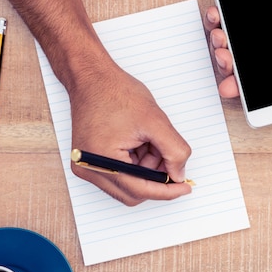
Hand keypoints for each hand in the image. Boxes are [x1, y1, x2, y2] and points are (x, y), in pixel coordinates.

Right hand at [68, 58, 192, 205]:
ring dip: (146, 169)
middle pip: (133, 193)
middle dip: (155, 177)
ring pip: (128, 184)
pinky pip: (119, 175)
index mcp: (100, 160)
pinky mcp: (89, 161)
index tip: (184, 187)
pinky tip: (139, 144)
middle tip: (169, 157)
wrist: (92, 78)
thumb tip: (178, 175)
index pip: (139, 190)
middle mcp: (88, 168)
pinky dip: (135, 164)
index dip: (167, 191)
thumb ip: (174, 151)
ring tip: (149, 142)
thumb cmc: (115, 92)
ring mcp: (86, 166)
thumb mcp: (155, 121)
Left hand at [204, 0, 271, 97]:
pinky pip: (221, 16)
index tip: (242, 95)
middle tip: (226, 74)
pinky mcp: (240, 1)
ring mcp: (253, 20)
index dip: (255, 88)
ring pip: (229, 43)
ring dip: (220, 47)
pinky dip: (214, 20)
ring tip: (221, 42)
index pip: (271, 73)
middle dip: (231, 72)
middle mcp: (270, 35)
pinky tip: (216, 18)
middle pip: (244, 63)